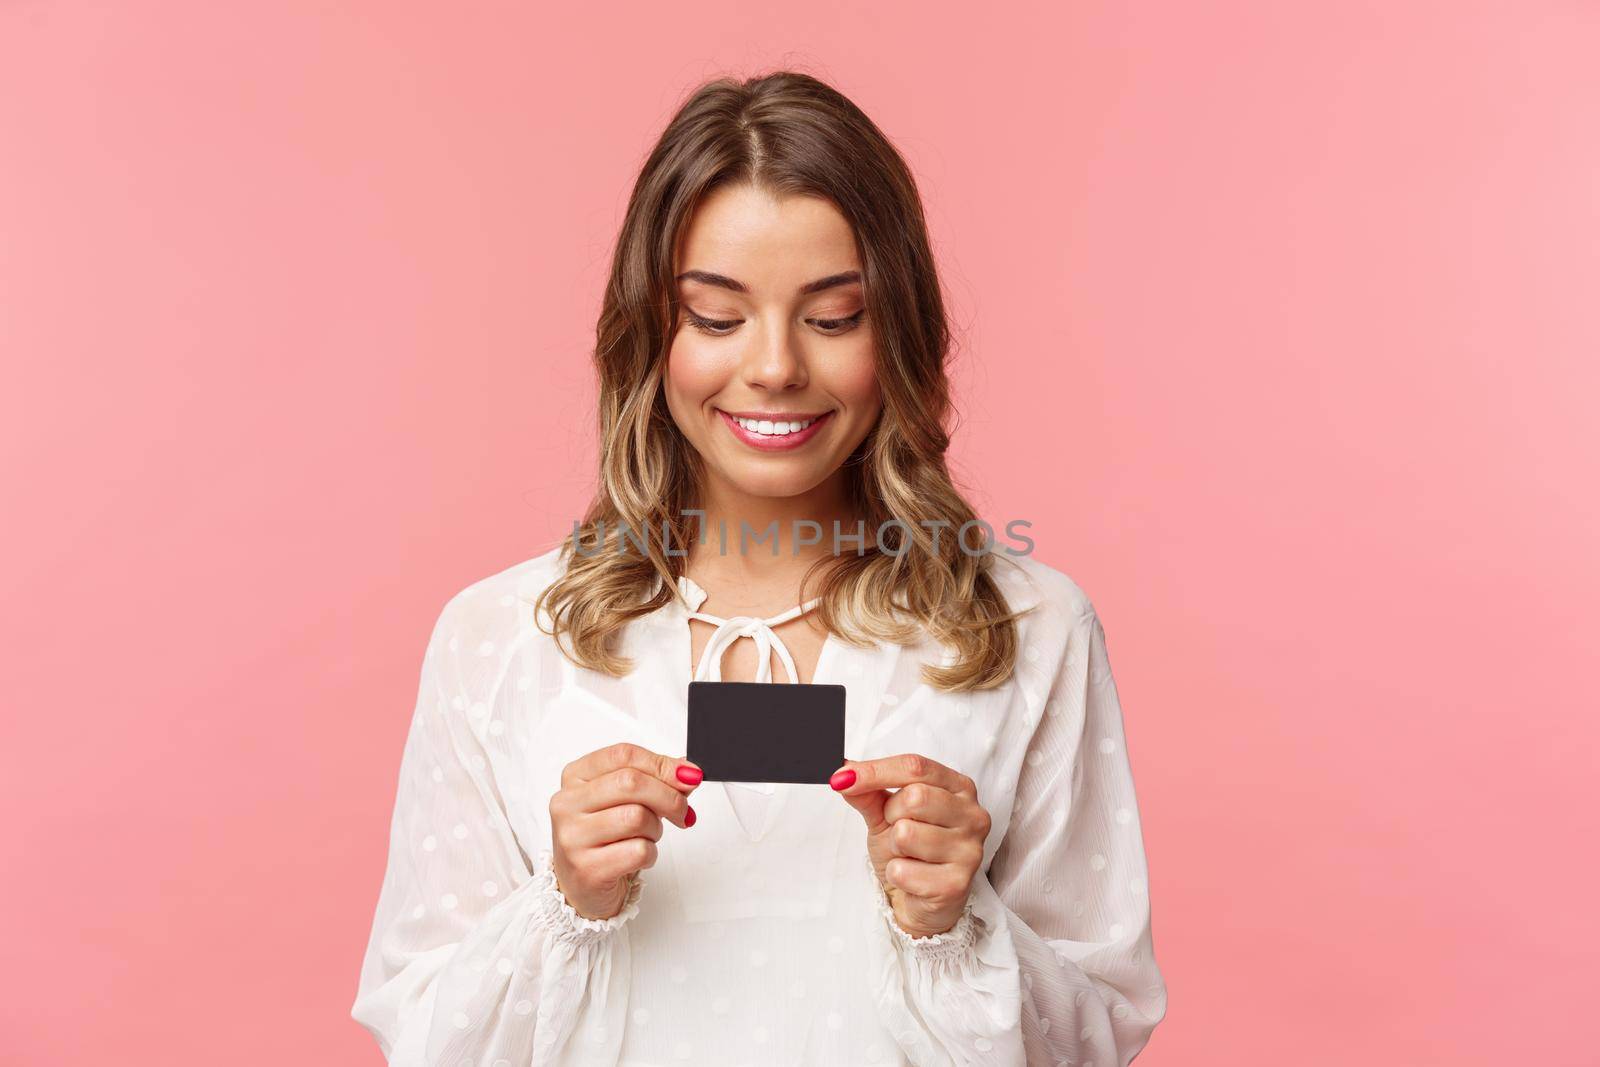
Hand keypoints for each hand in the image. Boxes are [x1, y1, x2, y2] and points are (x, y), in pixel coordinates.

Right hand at [549, 743, 702, 919]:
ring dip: (656, 828)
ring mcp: (573, 837)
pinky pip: (638, 851)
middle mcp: (567, 803)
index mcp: (575, 776)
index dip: (662, 764)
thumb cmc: (605, 838)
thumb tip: (687, 772)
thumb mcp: (624, 801)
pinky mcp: (587, 869)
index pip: (623, 755)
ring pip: (636, 817)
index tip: (688, 775)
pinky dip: (651, 853)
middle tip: (682, 811)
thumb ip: (654, 781)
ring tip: (648, 836)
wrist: (583, 886)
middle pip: (630, 782)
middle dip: (668, 796)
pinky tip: (639, 856)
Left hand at [830, 753, 990, 937]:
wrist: (918, 900)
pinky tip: (913, 877)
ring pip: (906, 834)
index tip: (843, 779)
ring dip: (893, 847)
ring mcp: (969, 850)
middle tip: (896, 829)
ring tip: (907, 855)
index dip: (875, 771)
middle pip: (915, 796)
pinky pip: (903, 871)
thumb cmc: (908, 851)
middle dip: (891, 814)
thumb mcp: (886, 814)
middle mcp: (973, 815)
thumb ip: (868, 791)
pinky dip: (896, 874)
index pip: (915, 767)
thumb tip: (844, 772)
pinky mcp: (957, 884)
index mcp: (959, 787)